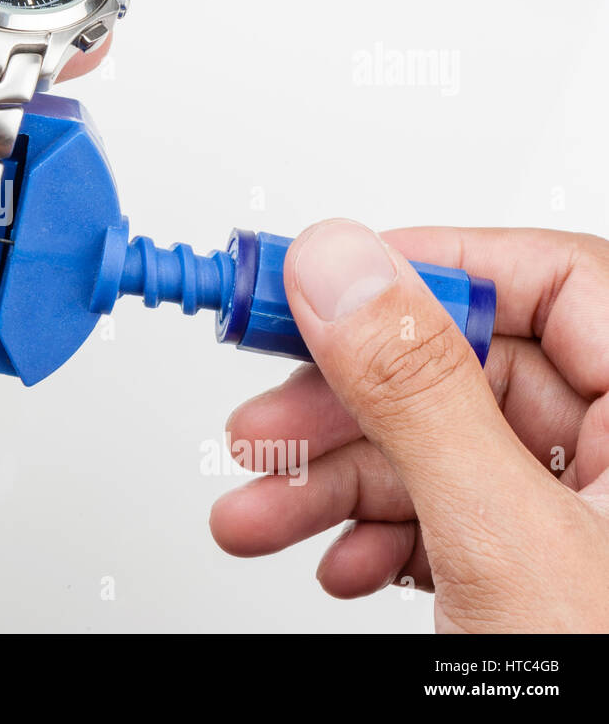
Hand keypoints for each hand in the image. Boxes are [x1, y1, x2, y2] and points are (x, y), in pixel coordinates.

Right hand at [210, 219, 608, 631]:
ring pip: (438, 450)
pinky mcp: (544, 565)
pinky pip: (445, 514)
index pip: (548, 280)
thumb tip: (341, 267)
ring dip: (333, 483)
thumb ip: (419, 391)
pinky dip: (376, 535)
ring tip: (257, 515)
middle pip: (465, 371)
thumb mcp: (508, 543)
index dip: (422, 269)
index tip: (314, 285)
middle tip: (257, 417)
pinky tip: (338, 563)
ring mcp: (588, 515)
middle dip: (343, 407)